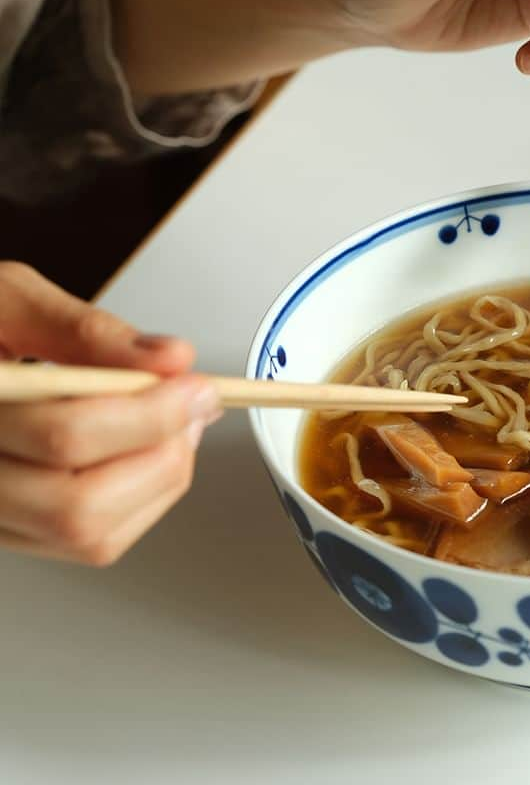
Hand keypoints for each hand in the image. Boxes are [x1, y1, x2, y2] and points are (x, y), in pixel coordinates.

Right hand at [0, 264, 219, 565]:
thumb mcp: (10, 301)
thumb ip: (89, 331)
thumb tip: (171, 358)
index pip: (66, 437)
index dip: (151, 414)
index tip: (197, 386)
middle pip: (81, 507)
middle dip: (163, 454)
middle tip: (195, 403)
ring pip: (92, 536)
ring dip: (161, 479)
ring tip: (177, 422)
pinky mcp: (16, 528)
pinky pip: (92, 542)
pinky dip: (144, 497)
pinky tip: (150, 448)